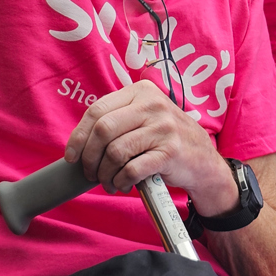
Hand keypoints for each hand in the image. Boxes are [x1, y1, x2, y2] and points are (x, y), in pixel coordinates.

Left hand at [64, 80, 238, 215]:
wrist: (203, 160)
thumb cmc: (166, 140)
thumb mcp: (146, 117)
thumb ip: (119, 119)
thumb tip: (79, 141)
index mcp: (142, 91)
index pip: (97, 110)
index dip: (78, 135)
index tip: (72, 155)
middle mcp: (153, 105)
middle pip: (103, 130)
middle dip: (89, 157)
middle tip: (90, 173)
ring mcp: (163, 128)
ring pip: (115, 152)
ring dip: (104, 174)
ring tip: (108, 181)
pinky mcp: (169, 152)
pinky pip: (131, 169)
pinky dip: (121, 181)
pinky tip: (123, 184)